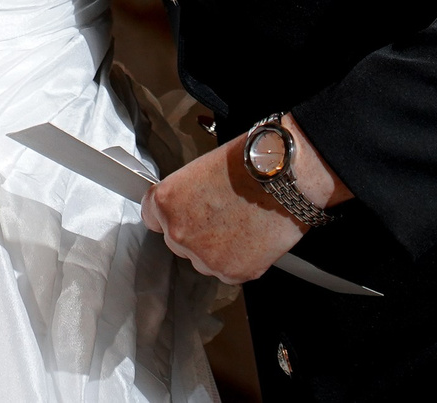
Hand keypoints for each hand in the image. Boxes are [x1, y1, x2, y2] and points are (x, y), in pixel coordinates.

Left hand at [143, 114, 348, 284]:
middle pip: (177, 241)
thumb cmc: (246, 162)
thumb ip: (182, 196)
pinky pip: (228, 271)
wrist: (285, 175)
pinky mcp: (232, 273)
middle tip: (222, 212)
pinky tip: (252, 236)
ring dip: (216, 248)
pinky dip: (239, 258)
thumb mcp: (199, 169)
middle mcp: (178, 235)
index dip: (173, 211)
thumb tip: (184, 208)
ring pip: (203, 259)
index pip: (151, 217)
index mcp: (165, 203)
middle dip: (195, 230)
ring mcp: (205, 258)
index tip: (185, 209)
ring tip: (241, 222)